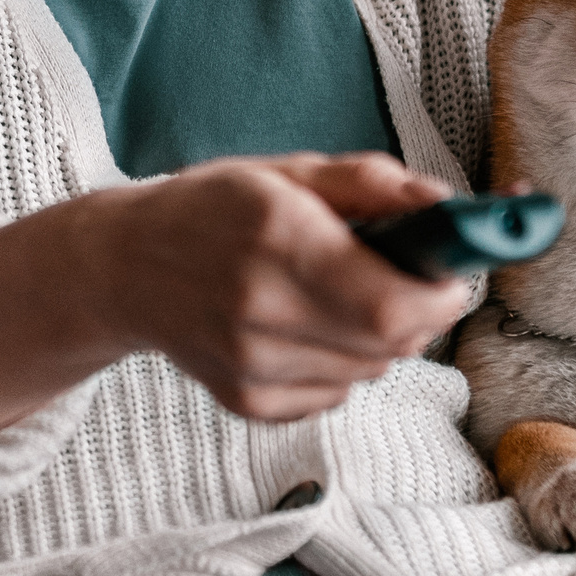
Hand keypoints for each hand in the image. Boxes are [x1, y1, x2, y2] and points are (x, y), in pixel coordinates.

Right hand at [0, 155, 468, 430]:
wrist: (122, 268)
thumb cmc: (214, 209)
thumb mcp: (288, 172)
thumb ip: (371, 183)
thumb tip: (447, 203)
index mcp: (275, 237)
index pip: (391, 303)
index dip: (441, 293)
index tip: (452, 271)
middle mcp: (258, 308)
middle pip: (391, 343)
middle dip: (419, 312)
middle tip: (405, 277)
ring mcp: (249, 365)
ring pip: (371, 372)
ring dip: (380, 338)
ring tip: (339, 296)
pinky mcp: (248, 402)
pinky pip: (337, 394)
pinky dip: (342, 364)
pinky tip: (305, 327)